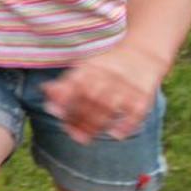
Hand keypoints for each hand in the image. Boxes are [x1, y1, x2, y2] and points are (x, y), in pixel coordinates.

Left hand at [41, 48, 161, 144]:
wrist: (144, 53)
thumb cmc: (107, 66)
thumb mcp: (86, 67)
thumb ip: (67, 81)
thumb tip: (45, 91)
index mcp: (91, 68)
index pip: (75, 84)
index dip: (63, 99)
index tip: (54, 113)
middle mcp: (108, 76)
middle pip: (90, 98)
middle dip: (78, 118)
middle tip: (70, 133)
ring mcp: (127, 86)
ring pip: (109, 106)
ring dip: (95, 124)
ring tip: (84, 138)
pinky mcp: (144, 95)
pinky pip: (136, 111)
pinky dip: (126, 124)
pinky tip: (115, 135)